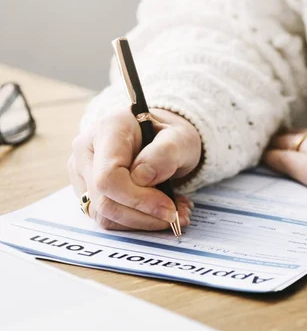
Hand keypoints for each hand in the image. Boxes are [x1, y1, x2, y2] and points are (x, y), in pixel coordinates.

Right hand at [68, 108, 201, 229]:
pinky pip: (106, 218)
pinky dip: (136, 221)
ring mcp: (81, 171)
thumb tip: (142, 178)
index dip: (138, 200)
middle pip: (104, 200)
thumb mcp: (181, 138)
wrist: (160, 136)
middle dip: (144, 215)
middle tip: (176, 216)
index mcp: (109, 128)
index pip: (109, 176)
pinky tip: (158, 213)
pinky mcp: (86, 190)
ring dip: (142, 222)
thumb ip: (165, 153)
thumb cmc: (171, 135)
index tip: (169, 208)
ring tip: (173, 212)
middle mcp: (86, 149)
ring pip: (103, 215)